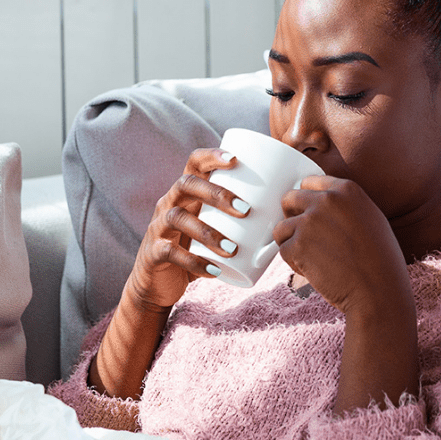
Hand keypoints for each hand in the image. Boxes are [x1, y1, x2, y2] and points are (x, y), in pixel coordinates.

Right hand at [126, 148, 250, 310]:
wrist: (159, 283)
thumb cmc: (197, 248)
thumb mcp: (214, 228)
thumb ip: (240, 221)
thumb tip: (286, 217)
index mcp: (186, 192)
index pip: (194, 162)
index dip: (212, 156)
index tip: (236, 159)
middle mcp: (169, 202)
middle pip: (187, 184)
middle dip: (217, 194)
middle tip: (245, 211)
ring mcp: (158, 226)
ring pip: (178, 218)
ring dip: (208, 232)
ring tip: (233, 250)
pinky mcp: (153, 252)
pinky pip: (170, 252)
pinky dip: (194, 262)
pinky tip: (215, 270)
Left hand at [273, 175, 410, 315]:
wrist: (379, 290)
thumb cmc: (381, 260)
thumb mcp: (371, 218)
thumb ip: (346, 205)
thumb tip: (322, 204)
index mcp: (346, 189)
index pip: (309, 182)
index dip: (307, 200)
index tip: (309, 213)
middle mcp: (326, 200)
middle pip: (289, 198)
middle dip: (292, 216)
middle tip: (304, 236)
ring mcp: (309, 222)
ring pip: (281, 227)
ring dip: (291, 242)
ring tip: (312, 258)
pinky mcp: (298, 246)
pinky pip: (282, 250)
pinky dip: (293, 263)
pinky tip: (314, 271)